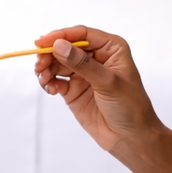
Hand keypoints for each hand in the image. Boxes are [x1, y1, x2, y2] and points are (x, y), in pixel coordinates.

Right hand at [33, 26, 161, 153]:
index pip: (82, 34)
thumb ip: (82, 64)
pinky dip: (49, 82)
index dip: (61, 36)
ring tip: (44, 79)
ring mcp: (84, 74)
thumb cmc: (130, 106)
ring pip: (58, 63)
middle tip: (39, 65)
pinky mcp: (74, 90)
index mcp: (111, 48)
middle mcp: (96, 57)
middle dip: (50, 54)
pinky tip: (51, 89)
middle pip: (66, 47)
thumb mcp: (108, 82)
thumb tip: (59, 45)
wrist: (131, 138)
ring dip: (47, 69)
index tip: (42, 42)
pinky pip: (56, 80)